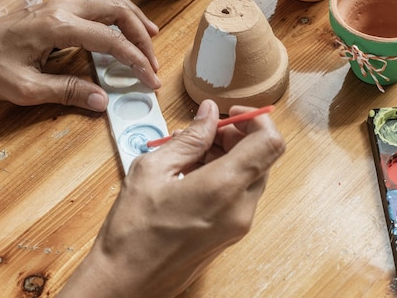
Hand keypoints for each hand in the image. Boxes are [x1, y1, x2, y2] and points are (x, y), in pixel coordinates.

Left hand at [0, 0, 159, 110]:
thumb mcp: (27, 89)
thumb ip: (67, 92)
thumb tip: (102, 101)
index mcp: (57, 28)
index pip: (110, 41)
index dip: (135, 60)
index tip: (150, 78)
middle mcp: (60, 9)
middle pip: (115, 12)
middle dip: (141, 36)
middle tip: (152, 59)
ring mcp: (56, 3)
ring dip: (131, 14)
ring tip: (150, 32)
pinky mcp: (52, 6)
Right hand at [59, 100, 285, 296]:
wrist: (126, 282)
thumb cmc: (133, 231)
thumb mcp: (153, 170)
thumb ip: (189, 138)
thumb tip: (208, 114)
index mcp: (223, 188)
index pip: (270, 142)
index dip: (256, 119)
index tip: (231, 114)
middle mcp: (240, 208)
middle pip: (262, 157)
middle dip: (237, 137)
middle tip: (203, 133)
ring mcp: (239, 225)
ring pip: (251, 175)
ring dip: (230, 156)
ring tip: (190, 154)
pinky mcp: (231, 234)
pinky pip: (241, 194)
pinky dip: (225, 176)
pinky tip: (192, 175)